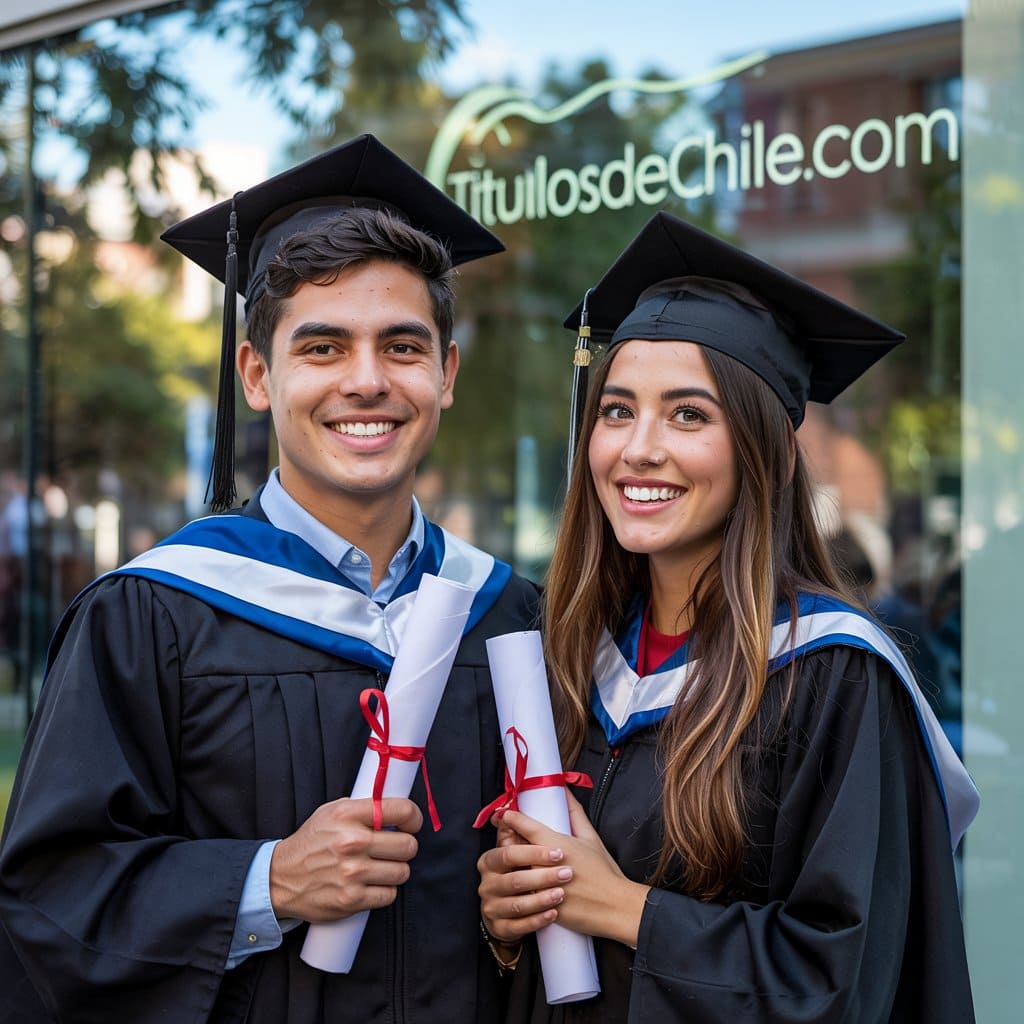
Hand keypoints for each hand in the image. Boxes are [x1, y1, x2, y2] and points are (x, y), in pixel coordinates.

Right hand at [270, 796, 421, 921]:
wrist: (280, 878)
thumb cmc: (311, 843)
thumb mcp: (332, 812)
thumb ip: (364, 808)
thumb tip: (396, 809)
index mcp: (348, 815)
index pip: (402, 810)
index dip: (414, 818)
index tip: (412, 824)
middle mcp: (352, 842)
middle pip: (408, 845)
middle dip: (406, 847)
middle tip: (394, 848)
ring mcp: (353, 873)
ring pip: (402, 871)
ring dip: (395, 870)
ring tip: (380, 867)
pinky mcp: (351, 899)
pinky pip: (389, 895)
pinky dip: (384, 890)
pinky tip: (371, 884)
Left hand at [481, 792, 649, 946]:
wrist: (614, 907)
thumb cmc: (603, 871)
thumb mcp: (590, 838)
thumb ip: (574, 812)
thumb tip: (564, 789)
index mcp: (554, 843)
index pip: (523, 825)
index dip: (510, 818)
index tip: (504, 814)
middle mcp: (542, 864)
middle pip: (513, 848)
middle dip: (508, 841)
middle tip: (507, 837)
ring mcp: (539, 887)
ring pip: (514, 872)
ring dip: (512, 865)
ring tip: (515, 862)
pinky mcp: (539, 908)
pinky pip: (522, 895)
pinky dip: (520, 888)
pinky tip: (523, 886)